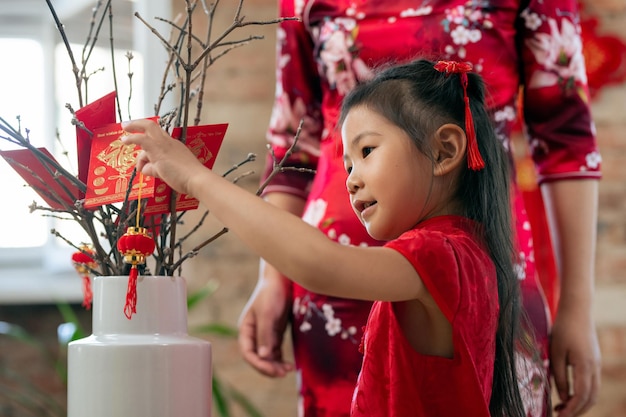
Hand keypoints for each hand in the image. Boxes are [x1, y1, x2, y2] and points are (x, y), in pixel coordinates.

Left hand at [121, 119, 205, 195]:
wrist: (195, 178)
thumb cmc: (188, 178)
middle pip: (152, 126)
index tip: (142, 135)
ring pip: (145, 131)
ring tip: (125, 142)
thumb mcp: (169, 172)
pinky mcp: (157, 150)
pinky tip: (125, 140)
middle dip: (138, 123)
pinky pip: (141, 139)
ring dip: (132, 137)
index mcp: (175, 147)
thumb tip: (146, 169)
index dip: (149, 135)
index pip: (160, 137)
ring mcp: (163, 145)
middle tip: (126, 125)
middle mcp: (169, 142)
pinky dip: (131, 138)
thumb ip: (156, 169)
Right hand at [238, 260, 293, 376]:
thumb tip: (263, 356)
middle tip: (284, 373)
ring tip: (289, 370)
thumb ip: (265, 334)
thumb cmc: (271, 293)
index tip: (273, 370)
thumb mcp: (267, 314)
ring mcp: (265, 333)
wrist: (283, 278)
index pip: (248, 353)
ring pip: (268, 356)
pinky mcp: (277, 332)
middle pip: (258, 357)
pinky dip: (281, 359)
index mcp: (246, 329)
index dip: (259, 364)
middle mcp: (254, 333)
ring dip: (276, 365)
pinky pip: (276, 350)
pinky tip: (290, 364)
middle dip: (269, 367)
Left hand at [550, 304, 600, 416]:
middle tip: (560, 415)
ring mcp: (596, 364)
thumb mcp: (556, 352)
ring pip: (593, 392)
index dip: (571, 408)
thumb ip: (559, 375)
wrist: (577, 311)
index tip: (559, 416)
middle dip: (577, 410)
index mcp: (585, 365)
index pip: (581, 395)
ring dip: (580, 402)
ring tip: (562, 406)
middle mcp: (595, 367)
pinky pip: (591, 383)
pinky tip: (568, 393)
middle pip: (590, 398)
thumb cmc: (563, 329)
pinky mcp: (594, 361)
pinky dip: (582, 393)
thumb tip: (562, 396)